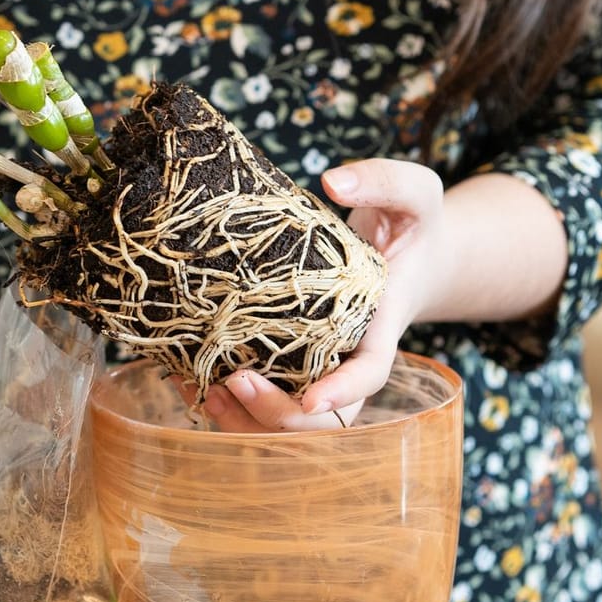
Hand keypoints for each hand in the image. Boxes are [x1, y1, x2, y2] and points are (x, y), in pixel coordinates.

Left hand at [194, 158, 452, 432]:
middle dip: (280, 415)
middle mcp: (350, 358)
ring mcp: (320, 367)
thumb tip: (333, 180)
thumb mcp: (415, 194)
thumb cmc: (410, 225)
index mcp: (381, 326)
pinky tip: (185, 378)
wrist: (407, 254)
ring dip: (245, 419)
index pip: (370, 374)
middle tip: (237, 382)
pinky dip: (226, 401)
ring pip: (288, 421)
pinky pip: (264, 400)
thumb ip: (385, 180)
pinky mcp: (292, 363)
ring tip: (203, 389)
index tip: (311, 400)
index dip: (342, 393)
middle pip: (323, 419)